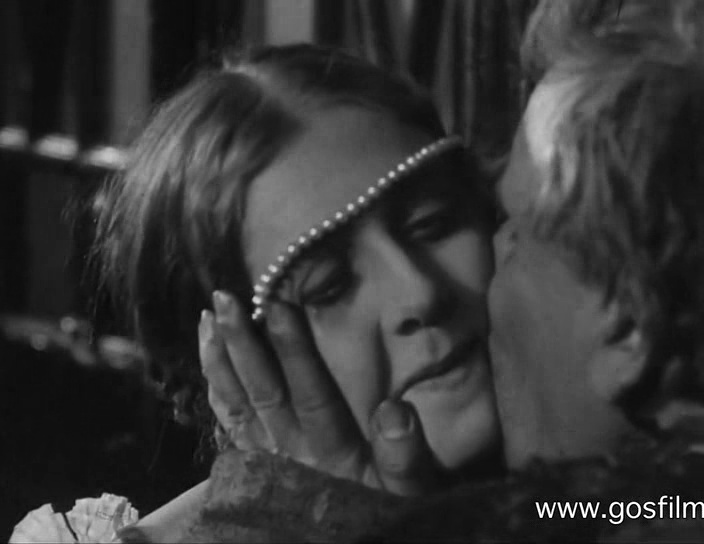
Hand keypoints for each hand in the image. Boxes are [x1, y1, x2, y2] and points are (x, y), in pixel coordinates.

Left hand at [200, 291, 442, 494]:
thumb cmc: (382, 510)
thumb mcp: (406, 492)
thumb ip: (404, 456)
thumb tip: (394, 410)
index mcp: (330, 451)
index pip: (309, 392)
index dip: (292, 349)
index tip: (277, 304)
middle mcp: (290, 451)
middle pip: (261, 391)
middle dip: (241, 343)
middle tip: (223, 298)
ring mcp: (266, 459)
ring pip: (235, 405)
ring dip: (218, 361)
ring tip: (206, 319)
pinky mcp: (253, 466)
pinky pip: (228, 426)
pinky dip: (216, 392)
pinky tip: (209, 363)